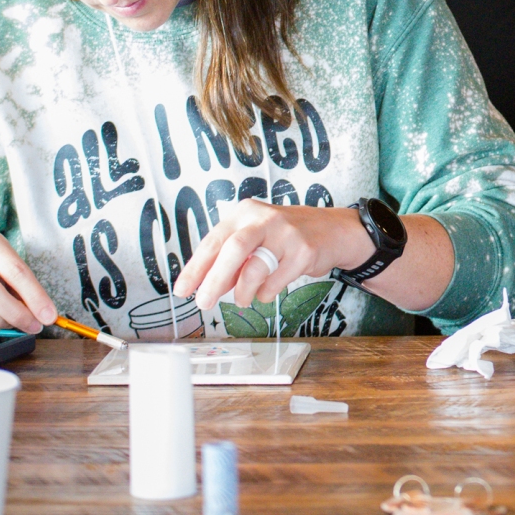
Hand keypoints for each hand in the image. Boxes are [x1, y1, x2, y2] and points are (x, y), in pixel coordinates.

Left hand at [172, 200, 371, 313]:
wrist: (332, 230)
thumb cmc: (285, 235)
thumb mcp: (254, 235)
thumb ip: (230, 257)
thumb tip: (205, 286)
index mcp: (245, 212)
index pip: (213, 240)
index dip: (195, 268)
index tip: (182, 289)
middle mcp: (265, 218)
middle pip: (233, 248)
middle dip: (214, 280)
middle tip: (204, 302)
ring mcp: (287, 234)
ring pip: (254, 268)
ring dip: (242, 292)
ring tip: (241, 299)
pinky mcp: (304, 252)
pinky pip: (275, 282)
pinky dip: (265, 293)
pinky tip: (266, 291)